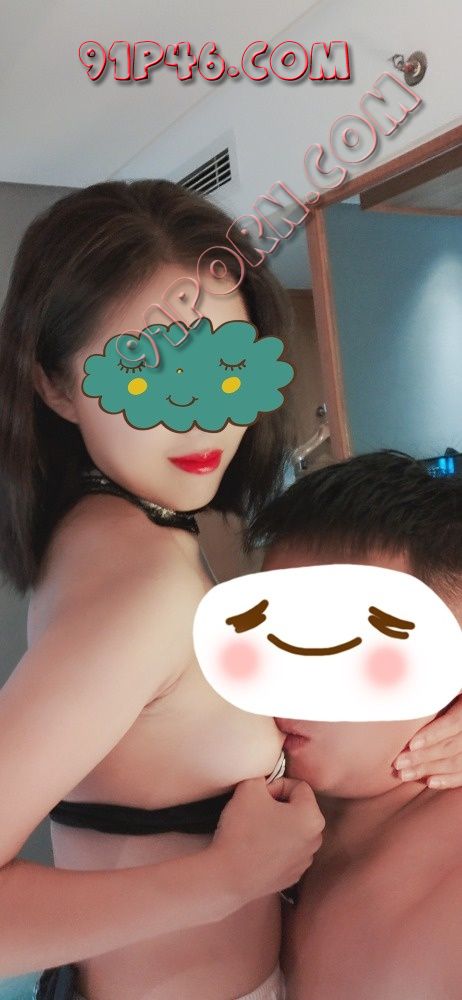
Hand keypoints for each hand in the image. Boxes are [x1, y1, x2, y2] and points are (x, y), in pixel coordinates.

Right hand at [209, 775, 324, 904]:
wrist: (228, 876)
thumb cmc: (242, 830)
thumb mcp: (250, 787)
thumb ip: (264, 777)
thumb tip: (267, 782)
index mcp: (312, 817)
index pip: (298, 786)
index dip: (276, 786)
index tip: (258, 796)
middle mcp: (315, 840)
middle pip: (299, 809)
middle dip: (279, 805)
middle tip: (256, 810)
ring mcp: (305, 861)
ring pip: (293, 830)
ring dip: (277, 825)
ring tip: (255, 830)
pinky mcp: (292, 876)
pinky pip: (287, 851)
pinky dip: (275, 846)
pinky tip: (257, 849)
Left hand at [393, 693, 461, 787]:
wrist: (460, 694)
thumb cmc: (450, 683)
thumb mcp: (449, 687)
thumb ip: (436, 691)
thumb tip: (410, 690)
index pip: (453, 723)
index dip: (433, 735)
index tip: (411, 744)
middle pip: (451, 746)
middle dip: (422, 757)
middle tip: (397, 763)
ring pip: (457, 762)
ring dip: (429, 770)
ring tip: (404, 774)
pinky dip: (449, 780)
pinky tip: (430, 782)